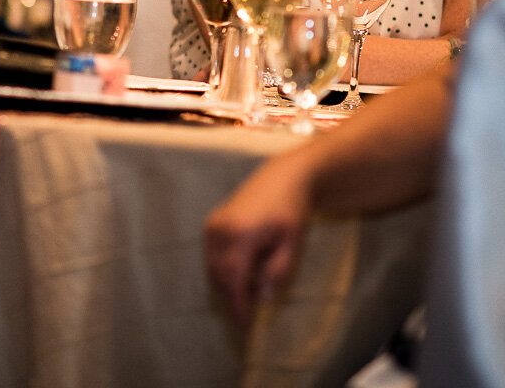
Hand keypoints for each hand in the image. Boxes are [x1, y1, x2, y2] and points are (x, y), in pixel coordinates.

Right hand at [203, 157, 312, 329]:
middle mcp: (220, 230)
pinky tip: (242, 272)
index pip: (233, 280)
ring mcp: (213, 224)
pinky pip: (212, 254)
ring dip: (227, 284)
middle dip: (232, 297)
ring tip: (248, 293)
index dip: (237, 306)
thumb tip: (261, 298)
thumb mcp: (292, 245)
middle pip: (219, 276)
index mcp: (241, 235)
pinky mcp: (212, 222)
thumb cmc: (291, 212)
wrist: (283, 178)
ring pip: (213, 266)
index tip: (245, 326)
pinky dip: (223, 269)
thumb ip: (277, 273)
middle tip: (248, 315)